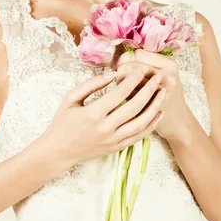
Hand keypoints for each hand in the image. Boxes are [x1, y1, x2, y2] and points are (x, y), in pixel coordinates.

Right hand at [41, 66, 166, 166]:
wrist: (58, 151)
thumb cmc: (62, 122)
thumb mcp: (70, 98)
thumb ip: (91, 84)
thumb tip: (112, 74)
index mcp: (93, 114)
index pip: (120, 93)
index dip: (132, 79)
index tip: (141, 68)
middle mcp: (105, 128)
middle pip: (134, 107)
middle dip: (148, 90)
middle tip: (157, 78)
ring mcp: (112, 140)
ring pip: (141, 123)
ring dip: (154, 107)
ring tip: (163, 93)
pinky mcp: (116, 148)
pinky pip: (138, 136)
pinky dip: (151, 125)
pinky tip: (158, 113)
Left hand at [115, 49, 191, 143]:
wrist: (178, 121)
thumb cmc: (166, 94)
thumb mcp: (164, 74)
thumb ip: (147, 63)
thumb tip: (121, 57)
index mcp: (169, 64)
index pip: (138, 54)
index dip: (125, 58)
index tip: (120, 64)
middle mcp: (167, 76)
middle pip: (130, 65)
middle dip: (120, 70)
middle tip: (120, 76)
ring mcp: (160, 91)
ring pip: (127, 80)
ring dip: (119, 82)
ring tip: (123, 85)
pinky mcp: (152, 105)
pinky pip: (128, 95)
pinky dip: (123, 95)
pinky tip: (127, 96)